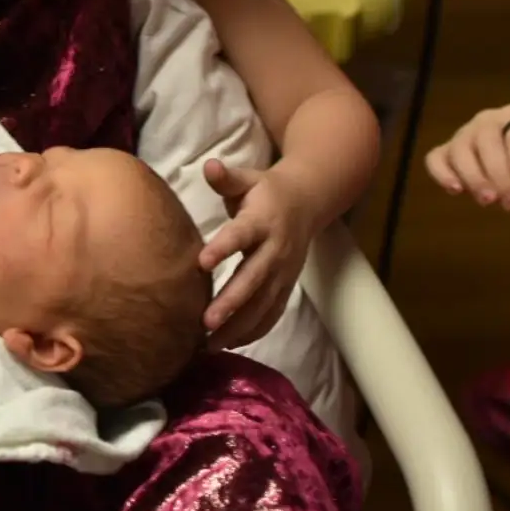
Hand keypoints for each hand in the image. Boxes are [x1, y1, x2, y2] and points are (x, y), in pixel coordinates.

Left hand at [197, 160, 315, 349]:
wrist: (308, 201)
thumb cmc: (265, 191)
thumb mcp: (247, 179)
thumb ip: (225, 178)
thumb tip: (209, 165)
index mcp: (261, 221)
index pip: (241, 236)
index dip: (223, 248)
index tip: (201, 263)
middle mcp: (275, 250)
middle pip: (253, 280)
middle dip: (231, 303)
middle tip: (206, 323)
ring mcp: (284, 271)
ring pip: (263, 304)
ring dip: (239, 326)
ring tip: (210, 344)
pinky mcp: (287, 285)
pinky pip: (272, 313)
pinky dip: (255, 330)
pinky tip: (231, 345)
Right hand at [425, 99, 509, 209]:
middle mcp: (484, 122)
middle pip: (486, 141)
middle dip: (499, 174)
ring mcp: (462, 135)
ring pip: (459, 150)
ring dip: (473, 178)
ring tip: (488, 200)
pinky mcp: (445, 151)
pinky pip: (434, 158)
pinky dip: (441, 174)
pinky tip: (455, 191)